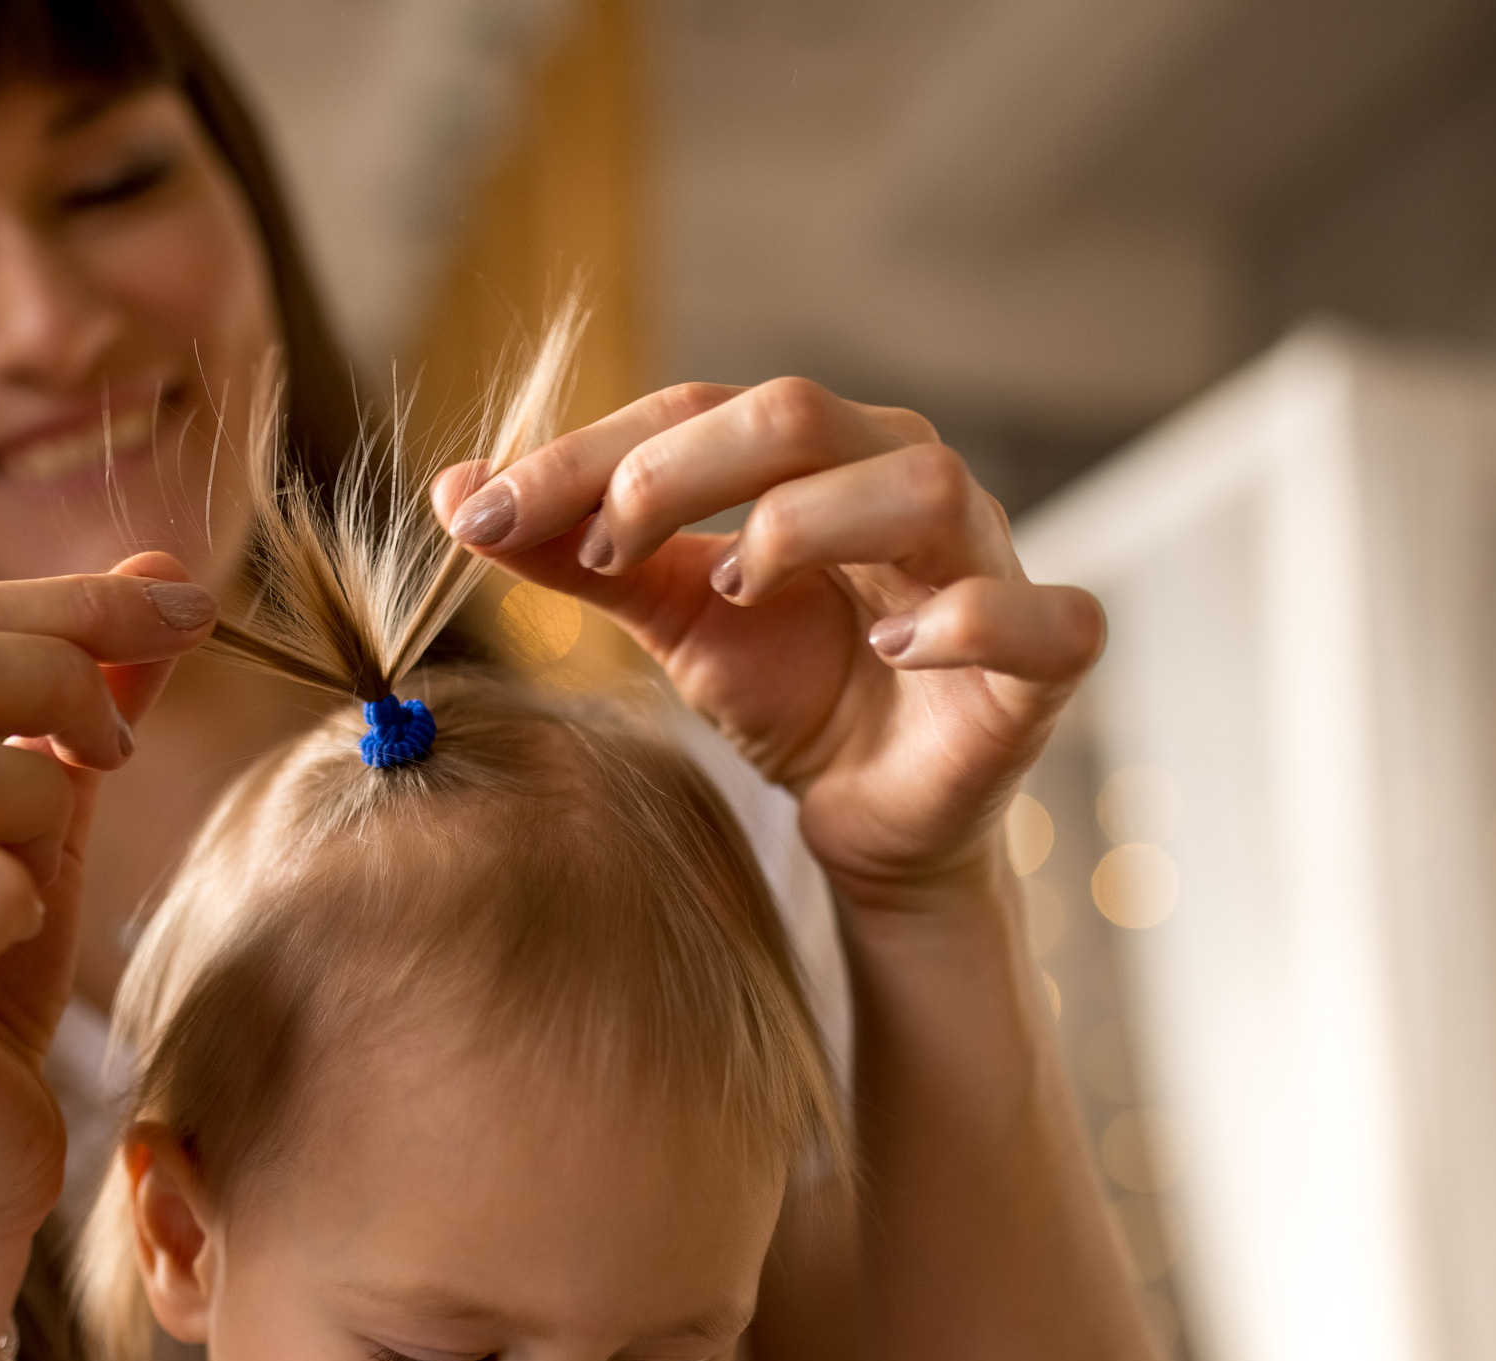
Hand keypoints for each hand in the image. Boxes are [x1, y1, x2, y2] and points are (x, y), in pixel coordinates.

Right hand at [0, 553, 217, 1323]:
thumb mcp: (41, 825)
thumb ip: (85, 702)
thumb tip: (158, 573)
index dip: (76, 601)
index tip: (183, 608)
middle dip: (69, 672)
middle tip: (122, 742)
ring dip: (38, 793)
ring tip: (54, 853)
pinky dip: (11, 896)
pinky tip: (26, 920)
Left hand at [435, 379, 1103, 902]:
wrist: (865, 815)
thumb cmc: (787, 687)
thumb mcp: (670, 616)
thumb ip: (578, 554)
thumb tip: (452, 495)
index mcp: (817, 451)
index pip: (696, 410)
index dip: (589, 455)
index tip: (491, 513)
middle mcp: (905, 476)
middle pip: (800, 416)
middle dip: (681, 471)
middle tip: (602, 546)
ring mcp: (984, 562)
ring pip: (922, 485)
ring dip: (807, 526)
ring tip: (735, 589)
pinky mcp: (1043, 661)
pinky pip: (1042, 618)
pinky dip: (968, 621)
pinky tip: (893, 646)